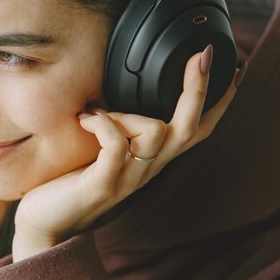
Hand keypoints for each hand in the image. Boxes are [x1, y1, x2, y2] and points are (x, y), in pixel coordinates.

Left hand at [13, 46, 243, 259]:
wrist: (46, 224)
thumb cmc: (71, 181)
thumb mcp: (103, 152)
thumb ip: (121, 130)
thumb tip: (119, 90)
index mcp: (152, 160)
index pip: (197, 130)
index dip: (218, 103)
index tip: (232, 70)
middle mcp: (148, 170)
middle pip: (189, 127)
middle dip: (198, 88)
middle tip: (201, 55)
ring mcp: (128, 180)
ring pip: (155, 132)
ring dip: (126, 113)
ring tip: (96, 115)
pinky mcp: (104, 186)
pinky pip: (116, 146)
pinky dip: (104, 124)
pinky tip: (86, 120)